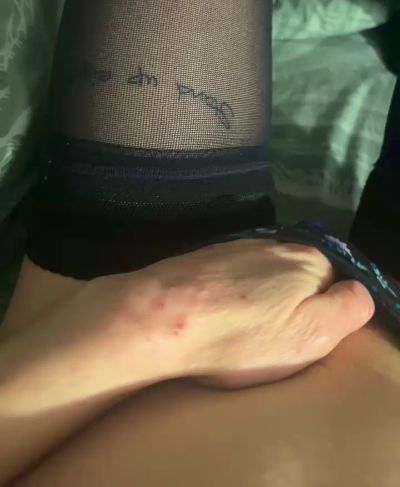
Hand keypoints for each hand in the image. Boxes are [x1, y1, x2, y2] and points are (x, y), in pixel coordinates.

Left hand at [137, 238, 375, 389]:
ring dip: (258, 304)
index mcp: (308, 259)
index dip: (322, 319)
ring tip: (238, 333)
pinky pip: (234, 280)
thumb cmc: (240, 335)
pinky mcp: (206, 257)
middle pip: (299, 281)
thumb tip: (356, 291)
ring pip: (265, 280)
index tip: (296, 342)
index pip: (336, 288)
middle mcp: (277, 244)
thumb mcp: (311, 334)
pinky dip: (231, 299)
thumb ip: (348, 308)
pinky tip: (216, 318)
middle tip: (266, 343)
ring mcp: (237, 247)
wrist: (159, 318)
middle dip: (290, 309)